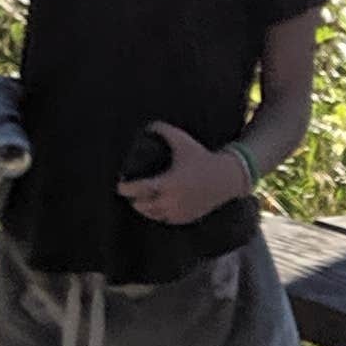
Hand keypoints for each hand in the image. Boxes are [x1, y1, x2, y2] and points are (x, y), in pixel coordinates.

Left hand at [118, 121, 248, 228]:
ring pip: (153, 215)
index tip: (119, 184)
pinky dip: (157, 214)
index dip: (126, 188)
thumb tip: (147, 125)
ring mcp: (179, 211)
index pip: (140, 190)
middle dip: (133, 199)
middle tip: (128, 191)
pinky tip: (153, 207)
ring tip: (137, 199)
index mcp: (168, 183)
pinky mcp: (187, 218)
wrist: (226, 177)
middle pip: (143, 205)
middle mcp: (172, 200)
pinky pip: (165, 220)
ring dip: (144, 208)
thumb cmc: (202, 157)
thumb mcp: (182, 141)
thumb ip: (163, 130)